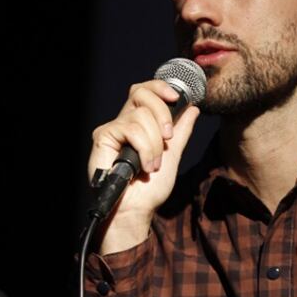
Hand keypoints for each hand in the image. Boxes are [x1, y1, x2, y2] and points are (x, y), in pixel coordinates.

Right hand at [88, 80, 199, 253]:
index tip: (177, 97)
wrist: (137, 209)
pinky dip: (144, 148)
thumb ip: (180, 132)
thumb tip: (193, 109)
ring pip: (141, 116)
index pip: (145, 91)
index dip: (160, 87)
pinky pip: (131, 129)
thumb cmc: (150, 188)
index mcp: (139, 123)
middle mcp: (124, 121)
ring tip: (152, 165)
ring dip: (154, 143)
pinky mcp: (103, 137)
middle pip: (142, 93)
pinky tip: (143, 166)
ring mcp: (113, 129)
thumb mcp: (172, 155)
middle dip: (162, 113)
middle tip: (167, 138)